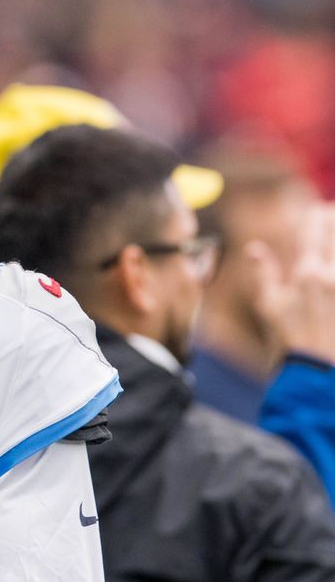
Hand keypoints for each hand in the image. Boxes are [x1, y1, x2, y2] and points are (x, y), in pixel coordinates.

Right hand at [246, 204, 334, 364]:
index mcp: (306, 273)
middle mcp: (332, 276)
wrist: (314, 372)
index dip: (315, 217)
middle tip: (331, 211)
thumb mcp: (268, 306)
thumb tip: (255, 249)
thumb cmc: (287, 340)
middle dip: (333, 220)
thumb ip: (264, 272)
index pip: (313, 233)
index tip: (317, 209)